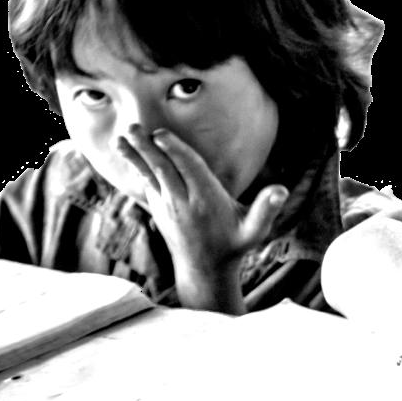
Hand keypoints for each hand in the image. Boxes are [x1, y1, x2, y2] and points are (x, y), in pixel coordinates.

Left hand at [117, 125, 287, 292]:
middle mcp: (182, 204)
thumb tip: (282, 190)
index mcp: (206, 202)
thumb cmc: (234, 245)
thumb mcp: (255, 230)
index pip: (188, 170)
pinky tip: (127, 156)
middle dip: (147, 149)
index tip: (161, 134)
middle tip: (131, 128)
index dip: (174, 151)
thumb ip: (266, 209)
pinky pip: (146, 187)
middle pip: (163, 170)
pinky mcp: (159, 213)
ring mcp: (167, 209)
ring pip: (149, 177)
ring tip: (119, 140)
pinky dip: (136, 170)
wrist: (206, 272)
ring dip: (134, 157)